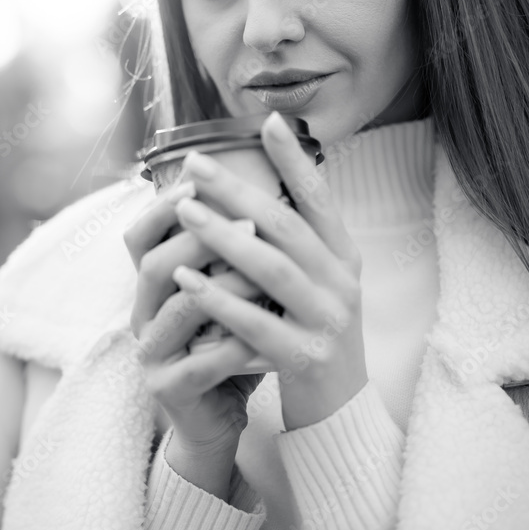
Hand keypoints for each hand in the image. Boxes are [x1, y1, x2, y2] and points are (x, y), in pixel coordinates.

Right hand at [123, 182, 268, 458]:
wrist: (219, 417)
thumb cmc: (227, 345)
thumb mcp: (227, 295)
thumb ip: (230, 255)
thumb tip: (259, 197)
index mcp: (153, 288)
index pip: (140, 236)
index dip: (164, 207)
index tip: (200, 180)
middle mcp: (143, 316)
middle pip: (155, 265)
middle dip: (199, 238)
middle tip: (247, 221)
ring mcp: (152, 355)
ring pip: (179, 310)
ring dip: (223, 287)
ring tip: (262, 271)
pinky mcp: (169, 389)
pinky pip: (201, 364)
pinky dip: (234, 346)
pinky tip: (264, 335)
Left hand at [171, 111, 368, 430]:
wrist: (339, 410)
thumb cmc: (313, 334)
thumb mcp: (318, 284)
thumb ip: (295, 244)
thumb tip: (252, 192)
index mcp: (344, 258)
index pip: (320, 199)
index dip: (295, 160)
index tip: (267, 120)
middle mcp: (342, 283)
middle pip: (286, 226)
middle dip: (238, 191)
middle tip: (195, 164)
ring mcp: (327, 321)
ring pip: (272, 269)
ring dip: (224, 236)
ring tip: (184, 211)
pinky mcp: (304, 358)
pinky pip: (255, 323)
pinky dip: (218, 299)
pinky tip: (184, 280)